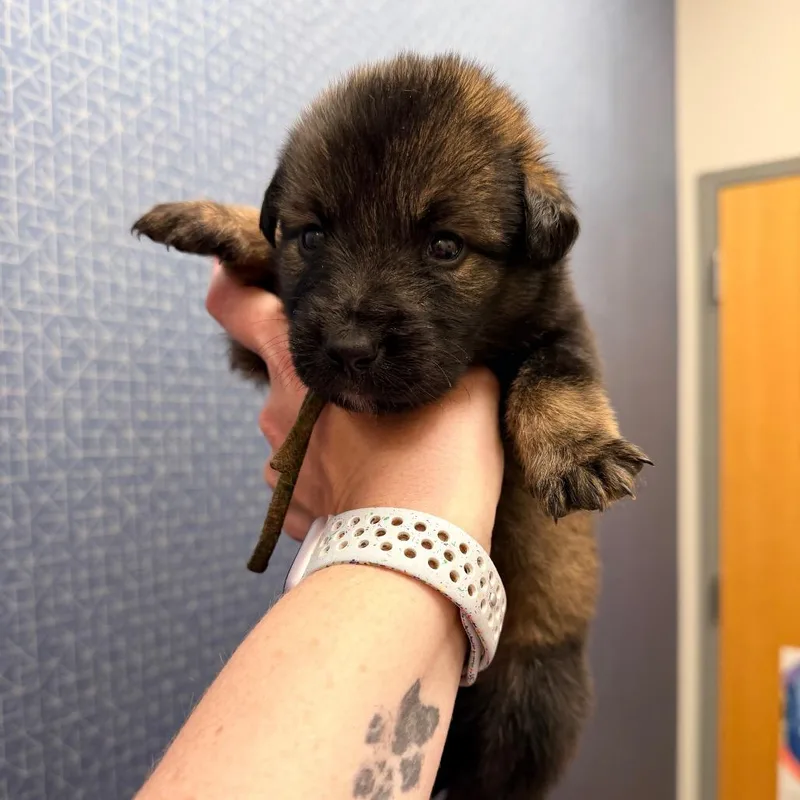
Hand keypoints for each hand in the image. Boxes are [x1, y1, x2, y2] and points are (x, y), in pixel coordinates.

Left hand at [206, 260, 503, 548]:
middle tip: (379, 400)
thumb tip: (446, 357)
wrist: (421, 554)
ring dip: (333, 434)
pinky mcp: (293, 512)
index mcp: (299, 365)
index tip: (246, 287)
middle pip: (287, 376)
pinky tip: (376, 492)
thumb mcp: (461, 386)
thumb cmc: (438, 457)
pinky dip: (337, 480)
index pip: (235, 305)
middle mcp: (275, 413)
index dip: (234, 288)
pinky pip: (311, 481)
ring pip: (302, 433)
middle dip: (327, 381)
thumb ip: (435, 356)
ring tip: (387, 455)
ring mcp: (280, 468)